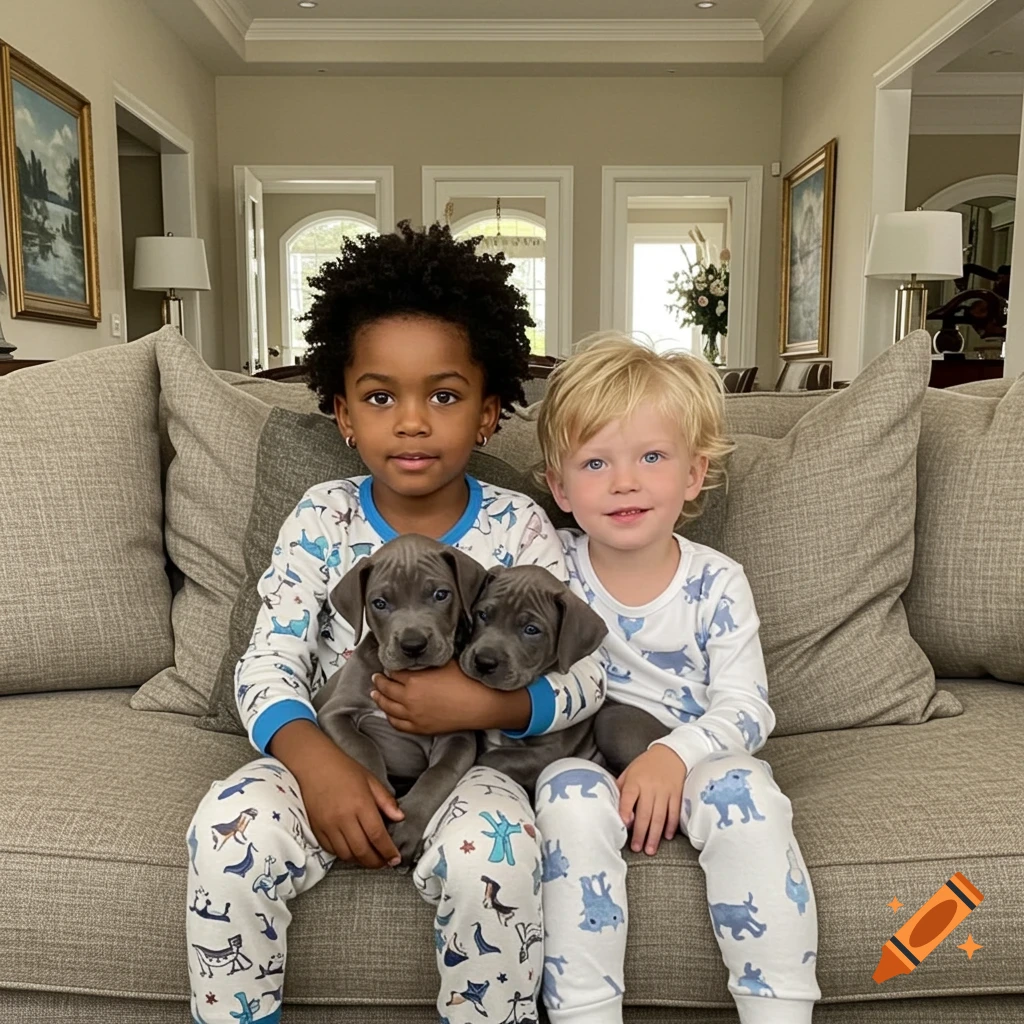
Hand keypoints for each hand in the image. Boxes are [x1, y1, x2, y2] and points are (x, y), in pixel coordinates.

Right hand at [268, 719, 404, 869]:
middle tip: (384, 862)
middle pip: (362, 851)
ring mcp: (328, 825)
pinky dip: (344, 854)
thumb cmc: (343, 769)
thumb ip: (386, 801)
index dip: (388, 851)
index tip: (396, 859)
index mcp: (361, 804)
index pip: (378, 836)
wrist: (313, 764)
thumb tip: (400, 817)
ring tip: (370, 857)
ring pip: (347, 854)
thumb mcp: (370, 780)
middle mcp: (344, 818)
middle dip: (376, 862)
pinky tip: (352, 850)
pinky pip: (332, 850)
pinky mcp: (316, 829)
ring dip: (360, 860)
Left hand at [370, 662, 529, 733]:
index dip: (390, 667)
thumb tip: (418, 658)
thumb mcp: (444, 663)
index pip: (393, 671)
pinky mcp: (420, 728)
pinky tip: (388, 712)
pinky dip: (390, 717)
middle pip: (386, 689)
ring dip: (379, 698)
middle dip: (379, 681)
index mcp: (414, 680)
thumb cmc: (467, 682)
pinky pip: (398, 724)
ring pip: (388, 707)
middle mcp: (410, 699)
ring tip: (375, 693)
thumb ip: (427, 661)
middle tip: (376, 677)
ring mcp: (414, 715)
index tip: (388, 665)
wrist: (480, 704)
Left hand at [617, 745, 687, 855]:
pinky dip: (671, 826)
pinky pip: (674, 813)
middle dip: (640, 833)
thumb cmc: (645, 765)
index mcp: (635, 781)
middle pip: (645, 813)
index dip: (625, 811)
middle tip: (636, 848)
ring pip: (660, 816)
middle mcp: (650, 787)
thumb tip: (609, 805)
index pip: (628, 797)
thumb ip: (621, 788)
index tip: (623, 826)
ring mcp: (665, 791)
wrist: (670, 754)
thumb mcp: (629, 772)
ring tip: (650, 849)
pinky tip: (667, 837)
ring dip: (655, 835)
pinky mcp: (677, 794)